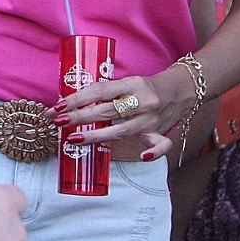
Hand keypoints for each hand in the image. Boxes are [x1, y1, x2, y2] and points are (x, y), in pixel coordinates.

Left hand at [55, 65, 197, 161]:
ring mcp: (152, 119)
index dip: (77, 99)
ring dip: (96, 136)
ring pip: (122, 130)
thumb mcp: (127, 83)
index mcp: (133, 84)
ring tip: (74, 139)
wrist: (181, 90)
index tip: (58, 106)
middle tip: (58, 121)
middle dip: (79, 117)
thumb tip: (70, 103)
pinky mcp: (161, 133)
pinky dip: (153, 152)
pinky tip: (142, 157)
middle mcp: (143, 101)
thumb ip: (106, 93)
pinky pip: (160, 145)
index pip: (100, 91)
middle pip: (107, 111)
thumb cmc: (146, 87)